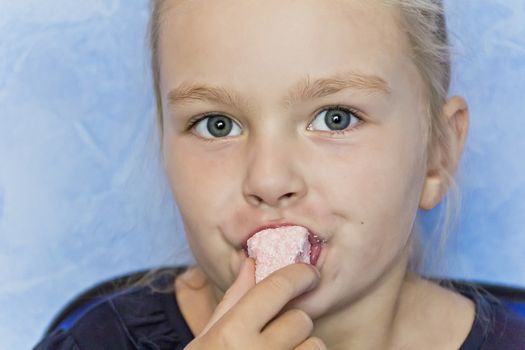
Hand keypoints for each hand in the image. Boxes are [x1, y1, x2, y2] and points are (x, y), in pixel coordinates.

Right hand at [184, 258, 325, 349]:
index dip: (298, 274)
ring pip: (315, 346)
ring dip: (302, 348)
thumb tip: (251, 264)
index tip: (309, 273)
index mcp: (231, 334)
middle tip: (276, 333)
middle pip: (301, 319)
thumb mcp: (207, 340)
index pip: (277, 288)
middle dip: (292, 322)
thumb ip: (233, 301)